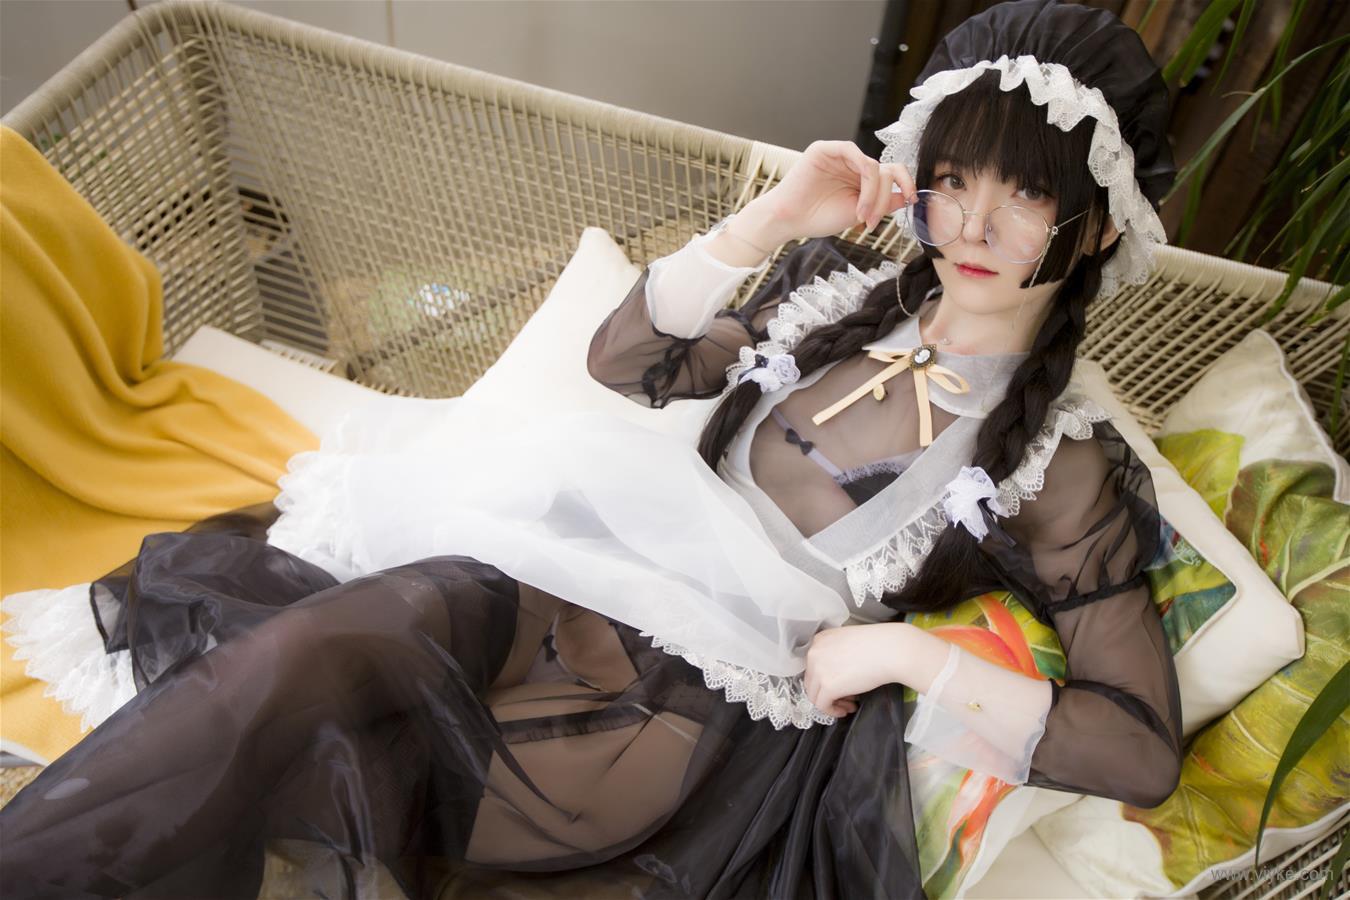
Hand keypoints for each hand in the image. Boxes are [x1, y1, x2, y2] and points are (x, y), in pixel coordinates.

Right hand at [761, 140, 917, 241]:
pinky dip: (864, 179)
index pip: (892, 172)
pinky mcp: (825, 149)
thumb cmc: (819, 217)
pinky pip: (855, 153)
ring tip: (861, 216)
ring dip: (873, 195)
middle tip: (872, 222)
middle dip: (884, 199)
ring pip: (874, 166)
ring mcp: (839, 155)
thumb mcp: (860, 212)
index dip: (907, 184)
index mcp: (861, 176)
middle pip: (887, 170)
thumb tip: (906, 196)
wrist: (790, 221)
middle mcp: (853, 163)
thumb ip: (883, 203)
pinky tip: (858, 202)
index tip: (913, 201)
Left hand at [803, 622, 909, 717]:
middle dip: (828, 692)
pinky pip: (822, 705)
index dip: (825, 678)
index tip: (839, 684)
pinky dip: (832, 711)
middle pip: (812, 680)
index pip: (813, 665)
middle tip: (846, 698)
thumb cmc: (877, 644)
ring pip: (814, 695)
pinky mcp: (828, 686)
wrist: (890, 650)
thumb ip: (836, 654)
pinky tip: (847, 709)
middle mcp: (814, 653)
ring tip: (849, 705)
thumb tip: (836, 674)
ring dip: (831, 703)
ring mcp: (818, 670)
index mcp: (820, 640)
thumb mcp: (848, 642)